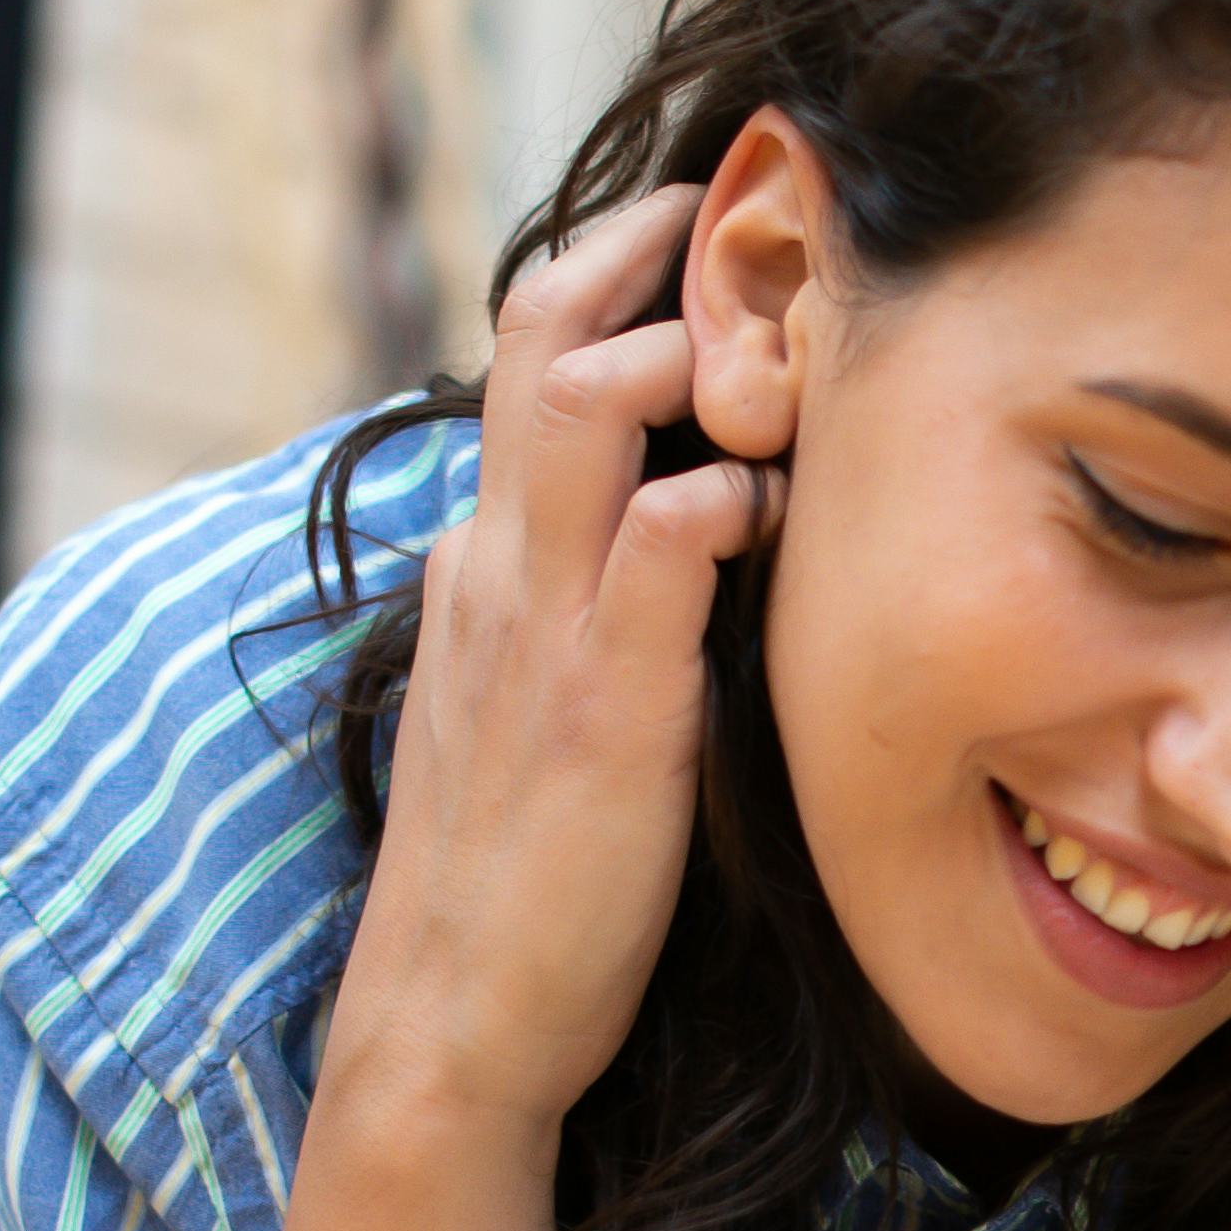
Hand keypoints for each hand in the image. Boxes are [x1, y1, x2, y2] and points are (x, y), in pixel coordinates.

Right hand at [322, 187, 778, 1136]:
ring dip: (679, 346)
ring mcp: (542, 628)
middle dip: (635, 245)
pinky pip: (657, 546)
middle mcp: (497, 567)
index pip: (525, 365)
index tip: (692, 237)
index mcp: (482, 563)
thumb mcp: (529, 707)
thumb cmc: (520, 877)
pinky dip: (721, 493)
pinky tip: (778, 498)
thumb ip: (574, 610)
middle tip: (736, 206)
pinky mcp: (603, 705)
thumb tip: (654, 529)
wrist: (453, 1025)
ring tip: (771, 345)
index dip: (606, 280)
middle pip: (539, 336)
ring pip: (581, 403)